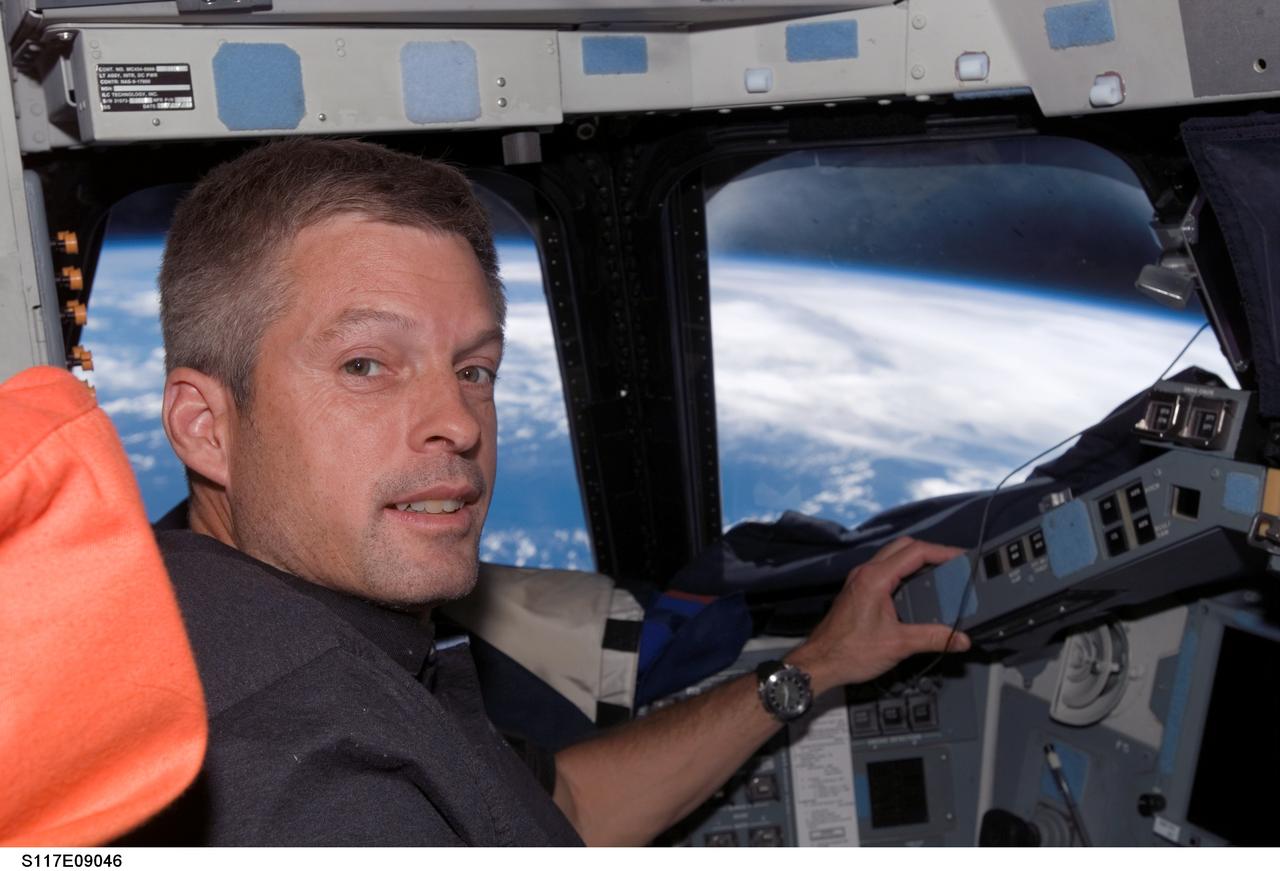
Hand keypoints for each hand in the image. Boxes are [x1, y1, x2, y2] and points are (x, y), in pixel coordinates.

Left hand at [786, 537, 970, 693]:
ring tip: (940, 572)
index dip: (942, 551)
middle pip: (904, 547)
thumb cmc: (847, 652)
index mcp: (874, 579)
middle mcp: (865, 573)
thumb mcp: (898, 645)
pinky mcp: (858, 591)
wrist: (820, 663)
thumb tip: (959, 638)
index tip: (961, 557)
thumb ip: (933, 638)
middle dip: (931, 551)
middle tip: (953, 563)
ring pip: (893, 556)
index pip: (915, 552)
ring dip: (917, 560)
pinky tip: (917, 588)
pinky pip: (885, 570)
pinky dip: (905, 572)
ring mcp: (860, 580)